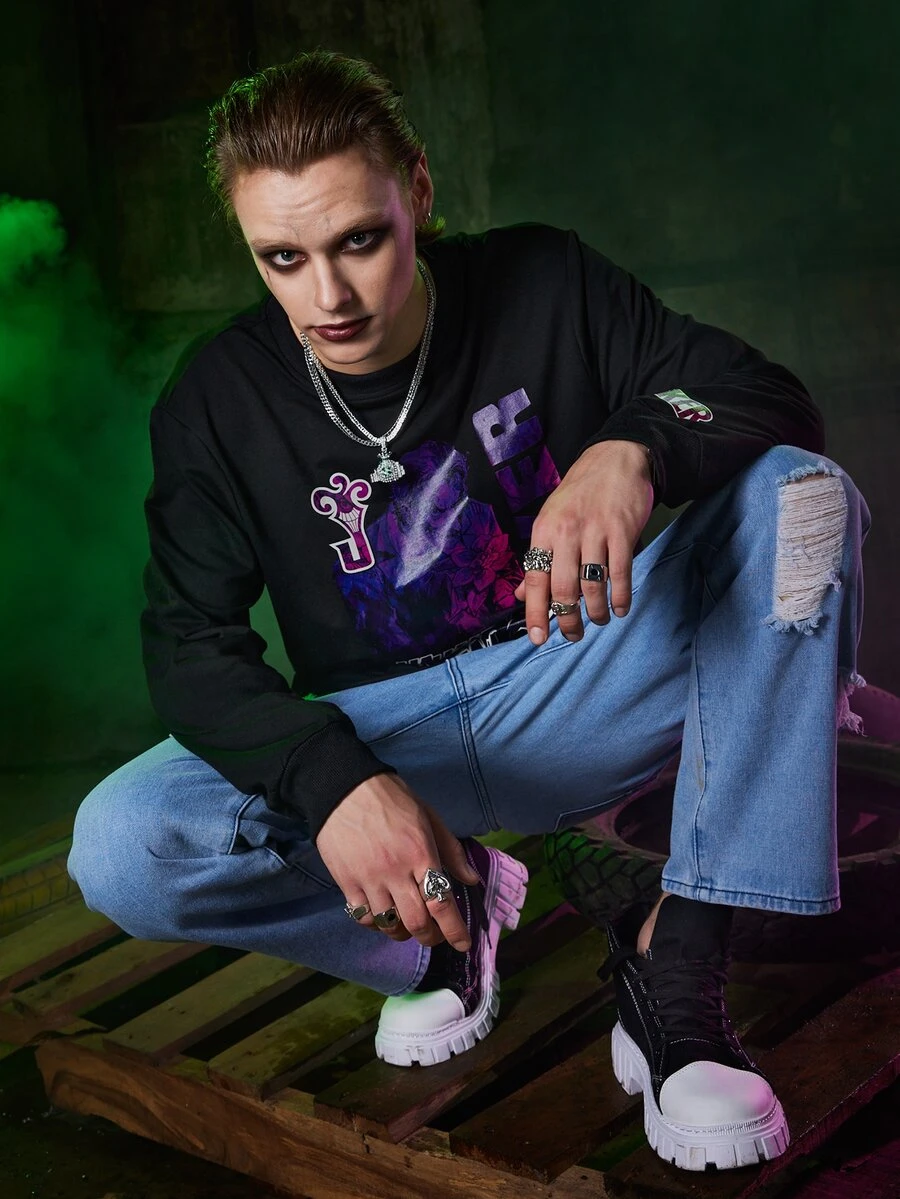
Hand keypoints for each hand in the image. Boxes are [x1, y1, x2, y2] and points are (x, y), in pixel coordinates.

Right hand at [315, 773, 480, 949]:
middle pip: (417, 922)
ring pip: (389, 924)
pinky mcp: (346, 882)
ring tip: (409, 926)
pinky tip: (383, 916)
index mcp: (420, 853)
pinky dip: (376, 924)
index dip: (455, 930)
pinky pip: (364, 917)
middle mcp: (396, 872)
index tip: (463, 944)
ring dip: (403, 933)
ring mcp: (369, 879)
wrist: (344, 788)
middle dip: (431, 937)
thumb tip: (472, 880)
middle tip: (436, 936)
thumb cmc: (392, 799)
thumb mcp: (429, 816)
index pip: (441, 903)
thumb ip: (451, 850)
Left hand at [514, 440, 653, 644]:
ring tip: (598, 620)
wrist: (615, 459)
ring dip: (596, 612)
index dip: (535, 612)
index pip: (535, 579)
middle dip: (568, 620)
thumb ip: (538, 557)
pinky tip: (619, 609)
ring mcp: (596, 532)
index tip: (537, 638)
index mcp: (544, 532)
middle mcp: (566, 533)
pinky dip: (621, 597)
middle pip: (564, 589)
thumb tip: (523, 595)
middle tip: (573, 635)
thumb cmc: (579, 494)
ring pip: (593, 586)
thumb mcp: (550, 520)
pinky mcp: (623, 532)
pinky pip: (621, 574)